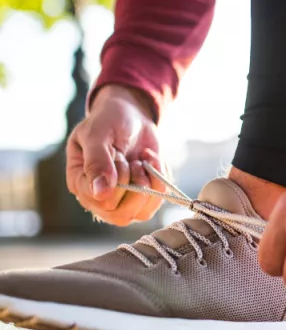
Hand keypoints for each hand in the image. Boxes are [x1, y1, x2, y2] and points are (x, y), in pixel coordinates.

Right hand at [66, 84, 165, 225]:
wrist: (130, 115)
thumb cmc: (108, 121)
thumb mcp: (98, 134)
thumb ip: (97, 161)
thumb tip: (100, 193)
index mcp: (80, 183)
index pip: (101, 201)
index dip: (118, 181)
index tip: (119, 155)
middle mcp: (98, 197)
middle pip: (122, 214)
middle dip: (136, 182)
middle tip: (133, 159)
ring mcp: (121, 200)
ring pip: (141, 212)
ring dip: (150, 182)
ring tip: (142, 160)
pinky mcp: (141, 196)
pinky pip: (157, 202)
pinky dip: (161, 180)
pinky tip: (152, 161)